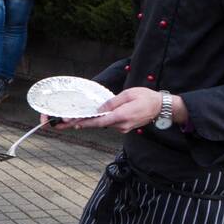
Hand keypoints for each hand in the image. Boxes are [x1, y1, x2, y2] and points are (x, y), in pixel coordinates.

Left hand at [48, 87, 163, 133]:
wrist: (161, 107)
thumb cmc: (146, 97)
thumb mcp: (128, 95)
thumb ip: (112, 103)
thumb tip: (99, 109)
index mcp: (122, 116)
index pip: (99, 121)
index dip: (84, 122)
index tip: (72, 123)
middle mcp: (121, 125)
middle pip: (97, 124)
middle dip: (80, 123)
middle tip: (62, 124)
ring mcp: (123, 128)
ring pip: (103, 124)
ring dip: (89, 122)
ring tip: (70, 121)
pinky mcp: (124, 127)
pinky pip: (109, 123)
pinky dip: (99, 121)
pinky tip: (88, 118)